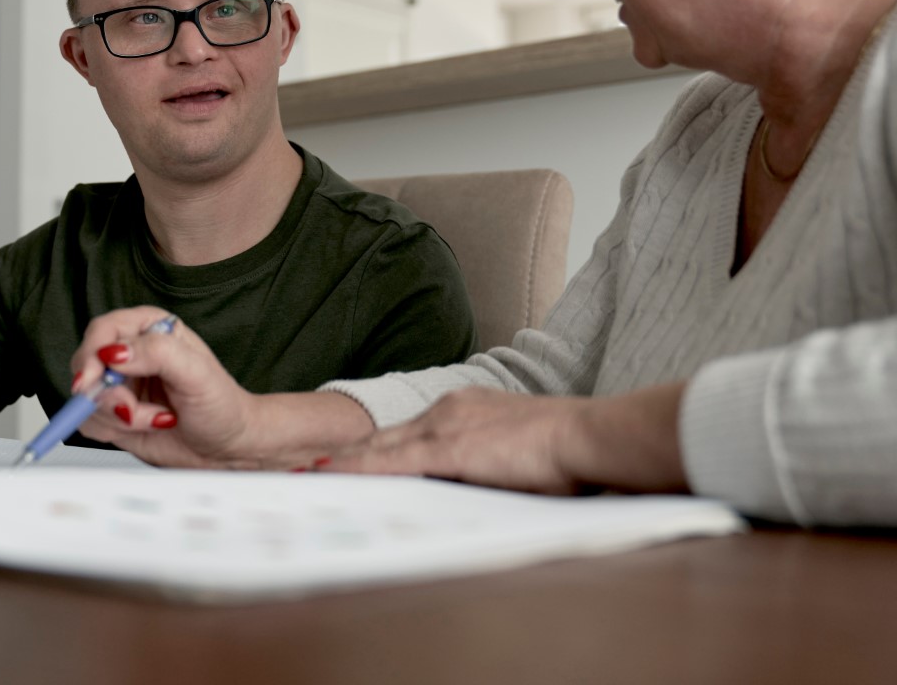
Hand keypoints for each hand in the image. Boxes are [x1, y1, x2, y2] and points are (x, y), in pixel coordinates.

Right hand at [69, 306, 259, 466]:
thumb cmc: (222, 405)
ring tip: (157, 419)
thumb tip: (116, 352)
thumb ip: (158, 353)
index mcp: (151, 328)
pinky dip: (114, 431)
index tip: (93, 379)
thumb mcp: (197, 374)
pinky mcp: (114, 414)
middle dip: (105, 394)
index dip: (92, 354)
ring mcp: (121, 385)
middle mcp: (132, 353)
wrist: (228, 447)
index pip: (104, 331)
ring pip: (87, 398)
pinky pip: (90, 422)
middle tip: (130, 410)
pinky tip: (148, 427)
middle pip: (86, 364)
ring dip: (117, 416)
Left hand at [318, 388, 588, 492]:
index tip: (347, 460)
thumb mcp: (517, 453)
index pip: (407, 432)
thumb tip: (471, 487)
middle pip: (385, 436)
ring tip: (309, 475)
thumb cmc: (566, 452)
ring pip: (380, 447)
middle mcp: (447, 409)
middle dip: (348, 454)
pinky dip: (359, 470)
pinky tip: (335, 477)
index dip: (375, 449)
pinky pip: (390, 462)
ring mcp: (444, 426)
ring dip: (344, 463)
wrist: (586, 436)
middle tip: (311, 468)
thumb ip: (486, 465)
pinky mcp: (447, 447)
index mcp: (464, 408)